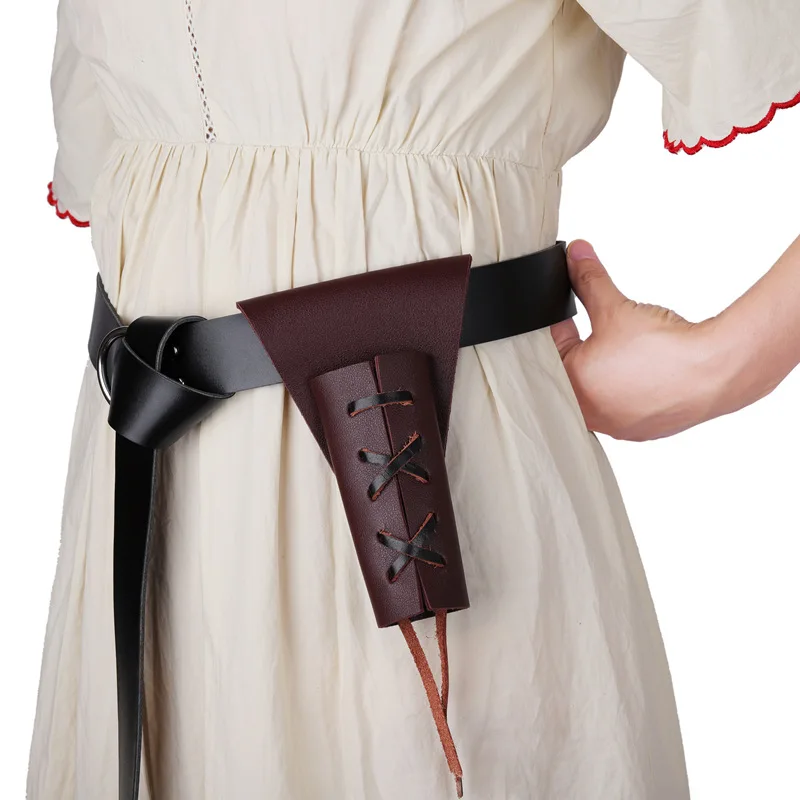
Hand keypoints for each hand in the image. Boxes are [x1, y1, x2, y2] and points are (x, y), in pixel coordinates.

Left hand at [550, 241, 724, 440]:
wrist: (717, 371)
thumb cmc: (663, 350)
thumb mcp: (615, 307)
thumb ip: (589, 281)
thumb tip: (576, 256)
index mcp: (572, 389)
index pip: (549, 353)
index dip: (557, 327)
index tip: (567, 311)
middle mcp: (591, 415)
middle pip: (572, 376)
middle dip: (580, 349)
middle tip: (599, 329)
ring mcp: (619, 426)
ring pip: (600, 392)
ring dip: (605, 369)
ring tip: (623, 350)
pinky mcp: (645, 430)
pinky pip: (626, 405)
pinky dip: (630, 386)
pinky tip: (642, 370)